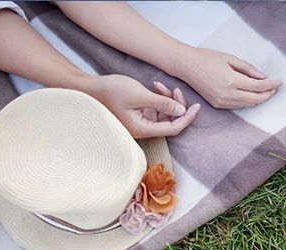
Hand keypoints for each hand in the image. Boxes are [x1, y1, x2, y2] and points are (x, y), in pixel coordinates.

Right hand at [78, 74, 199, 138]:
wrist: (88, 88)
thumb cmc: (110, 91)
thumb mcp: (139, 95)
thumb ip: (162, 103)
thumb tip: (182, 111)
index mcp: (143, 129)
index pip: (173, 128)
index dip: (187, 118)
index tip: (197, 106)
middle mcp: (142, 129)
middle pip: (170, 121)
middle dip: (176, 105)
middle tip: (176, 89)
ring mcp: (140, 122)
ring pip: (163, 114)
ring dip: (166, 99)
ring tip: (160, 85)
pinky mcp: (137, 114)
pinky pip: (154, 109)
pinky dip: (158, 98)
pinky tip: (155, 86)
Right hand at [175, 47, 281, 108]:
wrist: (186, 66)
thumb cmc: (207, 58)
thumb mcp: (230, 58)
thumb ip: (248, 69)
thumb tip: (263, 77)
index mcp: (232, 81)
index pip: (258, 87)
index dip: (271, 85)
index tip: (280, 82)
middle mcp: (227, 94)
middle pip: (255, 99)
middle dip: (267, 94)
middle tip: (275, 88)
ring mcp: (222, 102)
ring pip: (247, 105)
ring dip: (258, 99)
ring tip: (266, 91)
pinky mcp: (217, 105)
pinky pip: (237, 106)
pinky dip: (247, 102)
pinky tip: (251, 95)